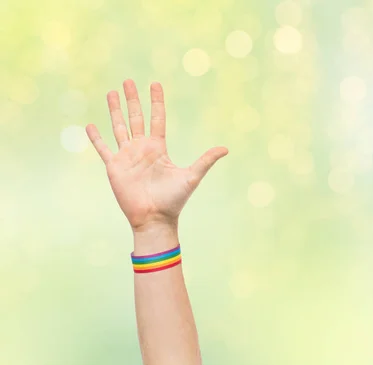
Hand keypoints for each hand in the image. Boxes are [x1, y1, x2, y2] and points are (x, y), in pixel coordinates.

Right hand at [86, 79, 227, 231]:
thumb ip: (206, 161)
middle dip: (132, 99)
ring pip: (119, 127)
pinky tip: (90, 125)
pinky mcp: (114, 167)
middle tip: (128, 80)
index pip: (157, 118)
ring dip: (115, 110)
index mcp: (159, 148)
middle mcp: (142, 148)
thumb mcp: (192, 177)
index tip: (155, 84)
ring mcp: (127, 157)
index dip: (156, 101)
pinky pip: (103, 149)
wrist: (155, 219)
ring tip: (111, 92)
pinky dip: (96, 138)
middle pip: (136, 117)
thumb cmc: (174, 200)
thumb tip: (226, 149)